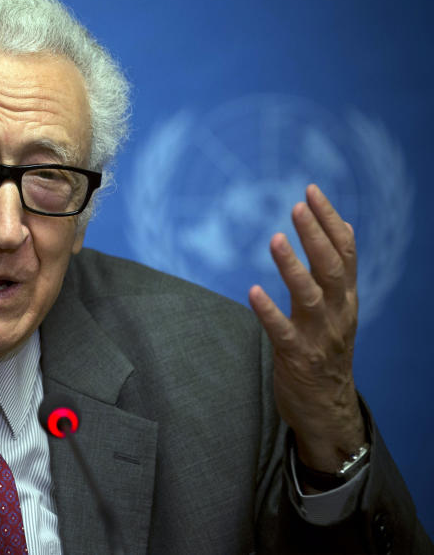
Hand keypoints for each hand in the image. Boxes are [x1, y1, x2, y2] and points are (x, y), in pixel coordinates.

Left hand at [248, 184, 364, 473]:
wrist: (328, 409)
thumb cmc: (327, 349)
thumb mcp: (340, 306)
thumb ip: (338, 269)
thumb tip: (342, 224)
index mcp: (346, 298)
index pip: (345, 251)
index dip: (329, 220)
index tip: (311, 190)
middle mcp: (338, 313)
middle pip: (331, 267)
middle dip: (315, 234)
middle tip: (297, 205)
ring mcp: (319, 336)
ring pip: (310, 296)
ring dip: (292, 266)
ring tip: (274, 238)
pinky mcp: (297, 358)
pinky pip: (283, 332)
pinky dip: (268, 311)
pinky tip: (252, 291)